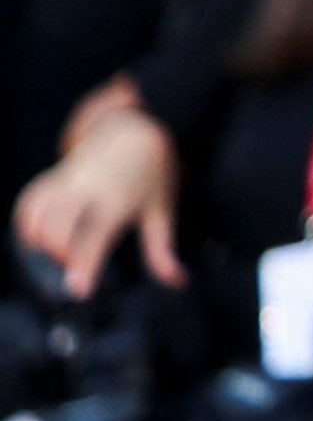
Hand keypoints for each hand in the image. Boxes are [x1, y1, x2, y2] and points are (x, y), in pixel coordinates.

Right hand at [12, 107, 178, 298]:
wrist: (136, 129)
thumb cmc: (151, 175)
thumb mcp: (162, 210)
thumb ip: (162, 250)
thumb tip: (179, 283)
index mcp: (117, 200)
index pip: (94, 237)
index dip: (84, 265)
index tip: (79, 291)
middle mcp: (87, 189)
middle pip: (57, 229)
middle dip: (60, 256)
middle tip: (76, 268)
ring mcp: (66, 181)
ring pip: (37, 216)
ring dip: (40, 243)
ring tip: (60, 254)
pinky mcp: (52, 177)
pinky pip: (28, 202)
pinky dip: (26, 224)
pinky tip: (37, 240)